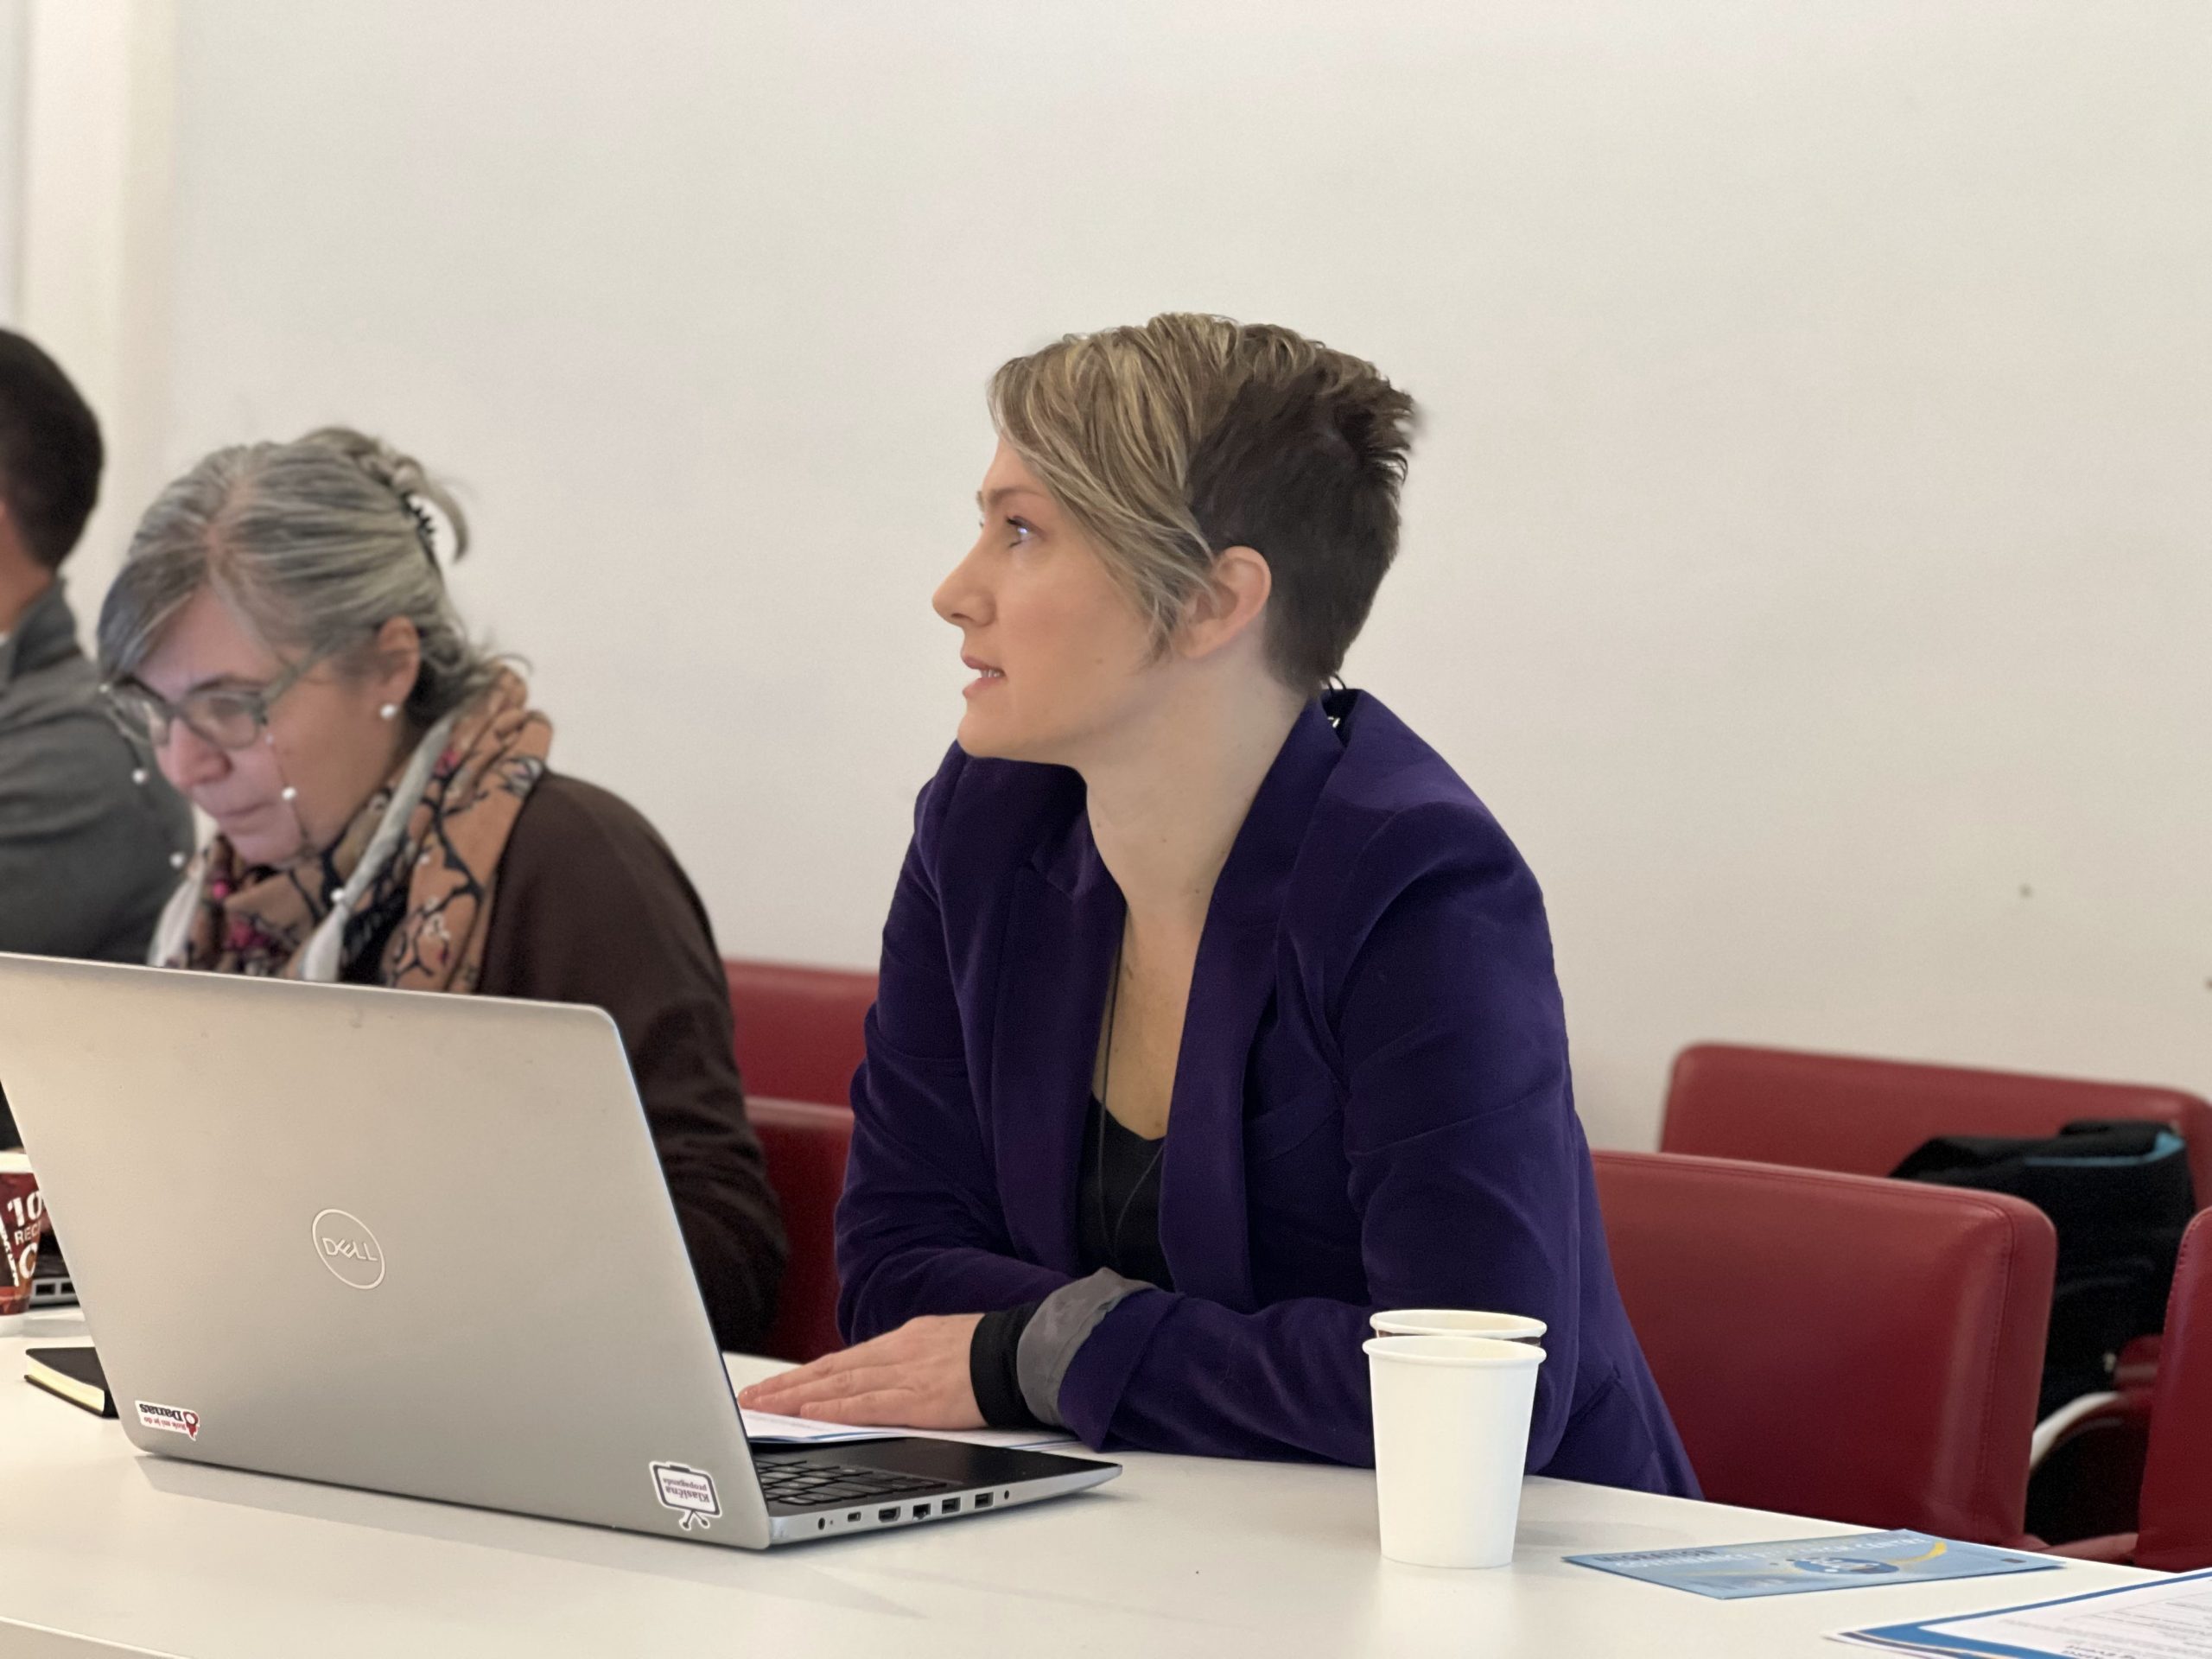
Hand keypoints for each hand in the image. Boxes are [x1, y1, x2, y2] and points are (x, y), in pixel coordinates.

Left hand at [735, 1314, 985, 1429]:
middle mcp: (897, 1353)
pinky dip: (834, 1408)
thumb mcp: (944, 1342)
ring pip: (839, 1386)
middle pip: (830, 1371)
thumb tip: (884, 1375)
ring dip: (796, 1397)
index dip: (804, 1375)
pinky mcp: (919, 1399)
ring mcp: (906, 1375)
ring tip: (763, 1408)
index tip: (774, 1386)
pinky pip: (867, 1404)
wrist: (1025, 1352)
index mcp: (904, 1341)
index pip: (843, 1361)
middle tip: (750, 1400)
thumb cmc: (993, 1351)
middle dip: (786, 1386)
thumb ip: (911, 1359)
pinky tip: (808, 1413)